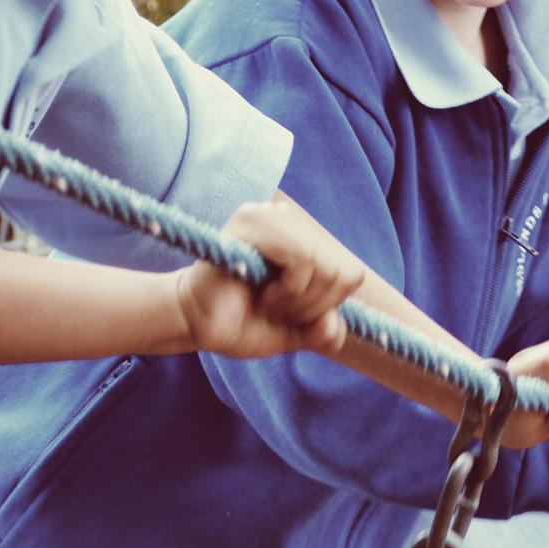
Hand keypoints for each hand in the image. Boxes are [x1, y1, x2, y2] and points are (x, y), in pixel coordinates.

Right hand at [177, 196, 364, 357]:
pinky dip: (287, 290)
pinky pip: (302, 259)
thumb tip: (334, 327)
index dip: (327, 304)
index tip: (290, 310)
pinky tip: (260, 293)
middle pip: (344, 272)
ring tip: (266, 301)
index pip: (351, 272)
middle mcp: (291, 219)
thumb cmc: (243, 322)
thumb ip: (323, 331)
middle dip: (313, 306)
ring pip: (326, 266)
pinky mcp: (253, 222)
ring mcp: (272, 215)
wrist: (196, 325)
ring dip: (297, 301)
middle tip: (276, 307)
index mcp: (306, 238)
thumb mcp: (295, 332)